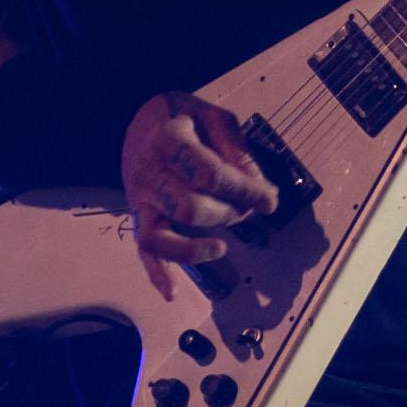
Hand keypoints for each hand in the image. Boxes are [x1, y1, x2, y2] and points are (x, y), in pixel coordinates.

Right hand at [119, 89, 281, 301]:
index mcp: (168, 141)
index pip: (211, 175)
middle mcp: (148, 173)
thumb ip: (235, 146)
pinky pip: (143, 250)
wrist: (135, 120)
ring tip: (222, 247)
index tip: (270, 199)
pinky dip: (156, 273)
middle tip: (248, 209)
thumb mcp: (211, 114)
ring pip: (162, 236)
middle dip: (228, 213)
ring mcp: (139, 199)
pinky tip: (172, 293)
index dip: (246, 190)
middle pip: (190, 208)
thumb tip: (257, 185)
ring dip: (196, 248)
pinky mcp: (137, 216)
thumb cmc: (179, 115)